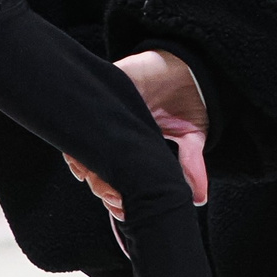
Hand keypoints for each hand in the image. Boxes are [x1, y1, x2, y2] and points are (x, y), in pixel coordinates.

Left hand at [63, 50, 210, 216]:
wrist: (188, 65)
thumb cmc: (187, 100)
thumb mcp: (192, 137)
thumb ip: (191, 167)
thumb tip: (199, 199)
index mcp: (132, 147)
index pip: (116, 178)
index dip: (115, 199)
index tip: (124, 212)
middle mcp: (114, 134)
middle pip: (96, 169)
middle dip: (102, 189)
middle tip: (115, 200)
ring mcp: (104, 115)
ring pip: (83, 150)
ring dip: (88, 171)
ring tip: (100, 183)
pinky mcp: (101, 93)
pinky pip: (79, 121)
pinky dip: (77, 145)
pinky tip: (84, 160)